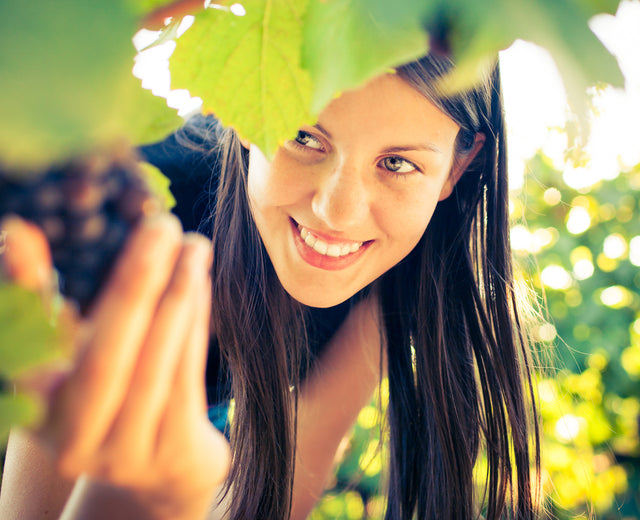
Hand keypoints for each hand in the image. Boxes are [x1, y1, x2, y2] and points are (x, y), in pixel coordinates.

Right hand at [2, 214, 230, 518]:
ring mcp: (125, 455)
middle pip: (104, 358)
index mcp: (35, 411)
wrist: (159, 459)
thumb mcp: (74, 351)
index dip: (24, 291)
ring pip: (153, 367)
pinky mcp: (172, 454)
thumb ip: (44, 298)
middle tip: (160, 225)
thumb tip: (19, 232)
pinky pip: (185, 379)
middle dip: (134, 284)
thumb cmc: (112, 389)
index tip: (25, 231)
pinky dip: (194, 325)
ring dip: (176, 298)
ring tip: (192, 246)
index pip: (23, 351)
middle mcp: (72, 442)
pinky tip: (200, 284)